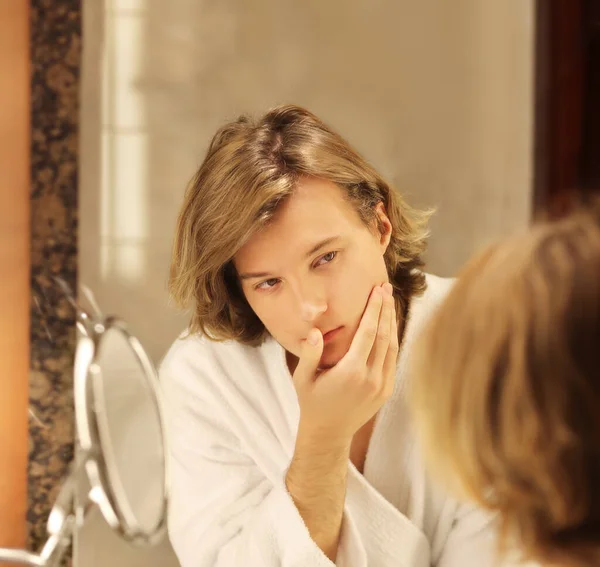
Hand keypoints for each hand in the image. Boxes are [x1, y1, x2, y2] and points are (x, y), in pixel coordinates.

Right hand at [292, 282, 398, 443]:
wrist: (328, 433)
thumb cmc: (311, 402)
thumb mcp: (302, 378)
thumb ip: (309, 354)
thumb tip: (315, 331)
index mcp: (351, 372)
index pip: (369, 332)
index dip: (375, 309)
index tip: (377, 290)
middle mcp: (371, 378)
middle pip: (385, 335)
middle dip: (386, 309)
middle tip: (386, 288)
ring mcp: (382, 385)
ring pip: (393, 347)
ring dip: (392, 323)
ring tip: (390, 302)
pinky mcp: (386, 391)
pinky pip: (393, 360)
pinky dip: (393, 340)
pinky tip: (389, 327)